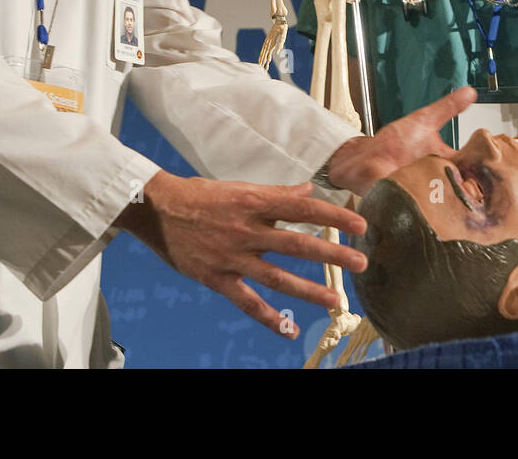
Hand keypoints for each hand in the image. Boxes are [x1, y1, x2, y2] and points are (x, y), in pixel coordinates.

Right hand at [116, 171, 366, 338]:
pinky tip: (290, 331)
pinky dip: (269, 318)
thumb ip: (276, 193)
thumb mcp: (240, 187)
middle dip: (332, 254)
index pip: (303, 208)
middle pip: (298, 243)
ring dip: (309, 290)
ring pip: (277, 277)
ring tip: (336, 301)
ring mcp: (233, 257)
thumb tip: (307, 190)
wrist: (156, 208)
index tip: (360, 224)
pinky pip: (247, 302)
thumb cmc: (200, 195)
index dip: (334, 216)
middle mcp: (248, 230)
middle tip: (361, 263)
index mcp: (255, 202)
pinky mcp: (217, 278)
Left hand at [326, 86, 475, 196]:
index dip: (486, 169)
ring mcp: (430, 196)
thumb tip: (471, 91)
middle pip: (466, 190)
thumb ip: (448, 107)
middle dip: (475, 191)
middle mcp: (442, 182)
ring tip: (461, 197)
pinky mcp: (415, 205)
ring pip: (450, 204)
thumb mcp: (424, 119)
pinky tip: (437, 205)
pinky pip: (428, 211)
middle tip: (484, 188)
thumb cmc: (394, 141)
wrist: (365, 157)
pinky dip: (433, 210)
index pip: (474, 168)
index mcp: (448, 163)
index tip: (498, 168)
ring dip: (455, 201)